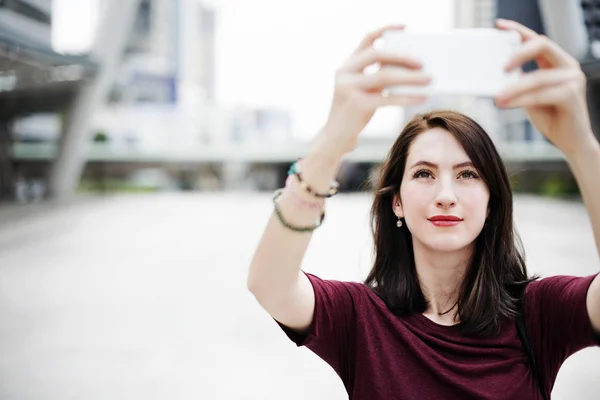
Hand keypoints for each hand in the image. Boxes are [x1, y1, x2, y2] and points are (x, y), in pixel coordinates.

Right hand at [315, 24, 430, 156]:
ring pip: (385, 76)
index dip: (385, 30)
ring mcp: (349, 88)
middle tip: (423, 62)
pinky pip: (388, 98)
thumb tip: (410, 68)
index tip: (404, 28)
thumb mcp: (362, 90)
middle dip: (403, 57)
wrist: (334, 138)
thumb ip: (377, 77)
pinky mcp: (356, 105)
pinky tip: (421, 98)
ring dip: (410, 77)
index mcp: (346, 66)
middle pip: (377, 55)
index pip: (367, 40)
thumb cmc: (353, 114)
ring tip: (429, 79)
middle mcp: (345, 73)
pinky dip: (407, 97)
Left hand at [495, 19, 595, 156]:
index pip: (536, 40)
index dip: (518, 30)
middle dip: (519, 53)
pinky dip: (520, 99)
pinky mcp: (572, 96)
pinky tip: (505, 104)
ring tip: (496, 97)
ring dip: (513, 88)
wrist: (571, 142)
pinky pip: (541, 94)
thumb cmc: (550, 117)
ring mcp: (573, 79)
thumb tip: (494, 75)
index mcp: (556, 62)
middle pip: (542, 45)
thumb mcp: (529, 96)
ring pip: (537, 76)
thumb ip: (518, 83)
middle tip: (500, 68)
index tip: (498, 26)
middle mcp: (567, 66)